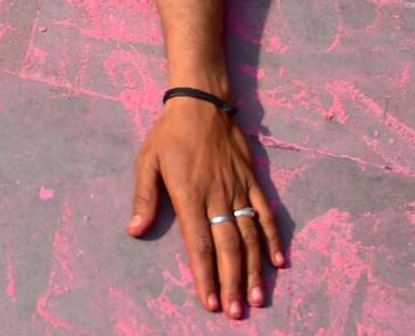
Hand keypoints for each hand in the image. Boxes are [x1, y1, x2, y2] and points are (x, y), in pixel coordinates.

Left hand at [128, 94, 283, 318]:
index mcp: (189, 194)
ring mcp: (238, 188)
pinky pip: (266, 212)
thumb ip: (144, 197)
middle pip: (228, 247)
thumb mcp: (147, 161)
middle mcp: (217, 195)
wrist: (200, 101)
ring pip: (250, 235)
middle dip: (233, 282)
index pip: (199, 244)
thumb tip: (135, 230)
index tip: (210, 301)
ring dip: (255, 269)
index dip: (205, 275)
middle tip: (237, 312)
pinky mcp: (252, 179)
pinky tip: (278, 261)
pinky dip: (273, 237)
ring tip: (258, 297)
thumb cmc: (169, 134)